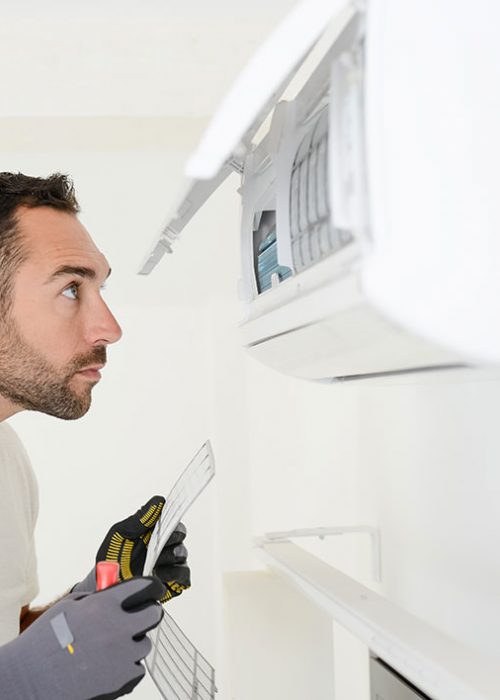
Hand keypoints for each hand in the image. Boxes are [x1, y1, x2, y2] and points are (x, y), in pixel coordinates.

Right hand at [0, 577, 164, 699]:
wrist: (31, 678)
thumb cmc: (45, 642)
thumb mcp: (70, 606)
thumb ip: (97, 598)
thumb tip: (115, 593)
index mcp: (105, 606)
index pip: (143, 587)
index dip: (149, 587)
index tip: (151, 589)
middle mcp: (118, 628)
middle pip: (154, 615)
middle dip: (148, 613)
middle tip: (140, 616)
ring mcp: (122, 655)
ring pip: (144, 644)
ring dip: (134, 642)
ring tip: (114, 646)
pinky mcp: (122, 679)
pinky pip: (137, 667)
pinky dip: (128, 665)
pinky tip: (111, 663)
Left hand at [75, 495, 189, 602]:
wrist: (108, 590)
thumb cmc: (112, 561)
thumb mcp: (119, 535)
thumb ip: (138, 519)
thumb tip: (158, 502)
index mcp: (152, 530)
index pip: (169, 516)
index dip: (170, 515)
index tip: (165, 517)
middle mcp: (164, 544)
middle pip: (180, 531)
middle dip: (171, 535)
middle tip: (157, 542)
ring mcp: (170, 563)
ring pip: (182, 552)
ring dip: (169, 556)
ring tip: (153, 563)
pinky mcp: (175, 582)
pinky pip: (184, 572)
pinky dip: (173, 572)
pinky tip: (158, 575)